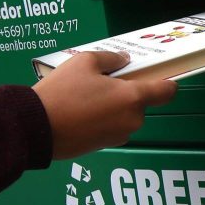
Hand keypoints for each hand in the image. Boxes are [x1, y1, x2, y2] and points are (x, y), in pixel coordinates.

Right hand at [32, 51, 176, 159]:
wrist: (37, 128)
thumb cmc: (63, 92)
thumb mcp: (84, 62)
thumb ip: (111, 58)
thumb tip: (124, 60)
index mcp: (133, 98)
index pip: (167, 91)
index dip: (167, 82)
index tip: (161, 76)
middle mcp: (132, 119)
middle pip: (141, 102)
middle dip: (127, 92)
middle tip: (103, 82)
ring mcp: (120, 135)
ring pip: (125, 115)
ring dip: (114, 106)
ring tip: (86, 97)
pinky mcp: (106, 146)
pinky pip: (112, 127)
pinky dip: (103, 119)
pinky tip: (81, 112)